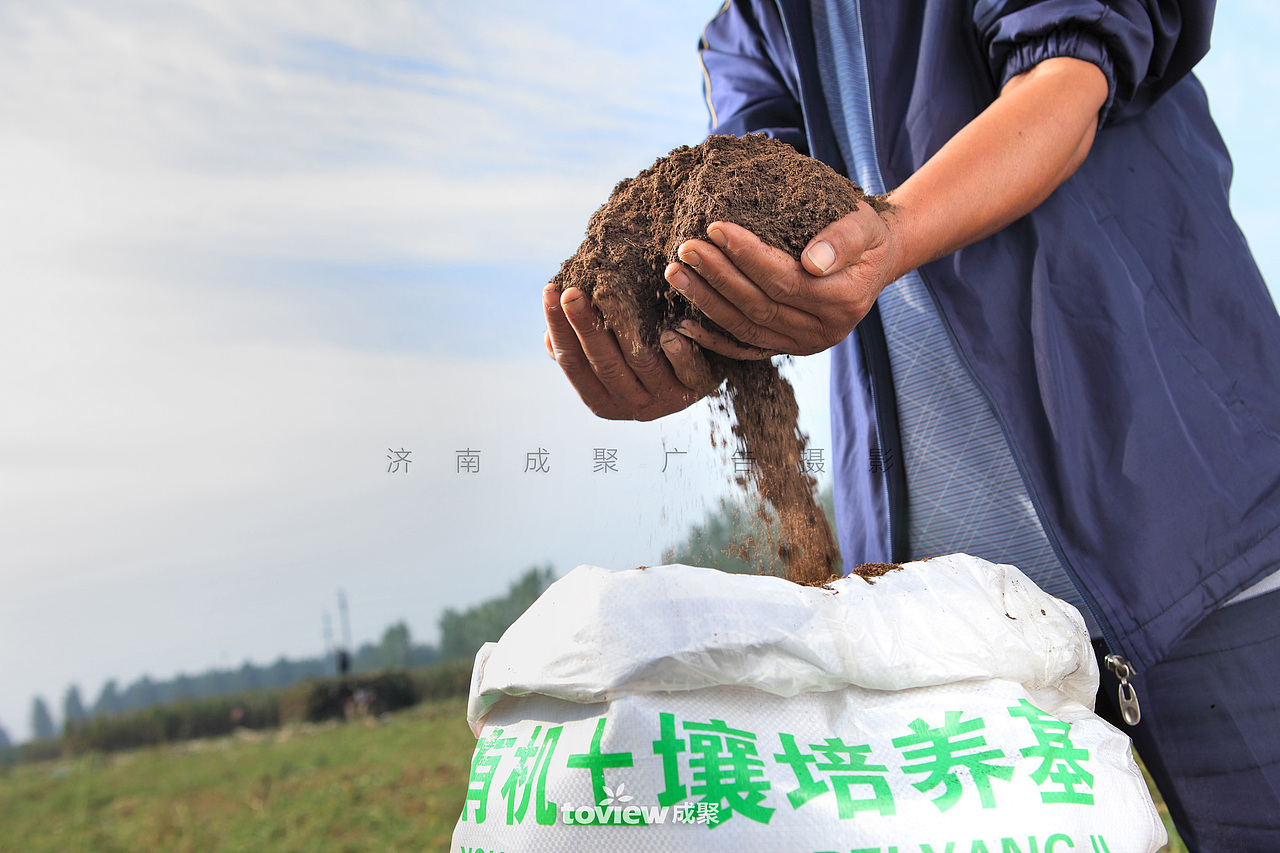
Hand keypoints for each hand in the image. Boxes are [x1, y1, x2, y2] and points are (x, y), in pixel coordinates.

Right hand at [543, 283, 721, 420]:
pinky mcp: (698, 389)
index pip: (573, 364)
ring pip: (642, 363)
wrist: (707, 361)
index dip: (560, 329)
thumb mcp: (614, 351)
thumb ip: (584, 346)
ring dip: (624, 327)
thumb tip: (547, 336)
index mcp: (604, 400)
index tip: (551, 292)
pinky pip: (687, 371)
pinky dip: (678, 353)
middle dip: (585, 326)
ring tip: (610, 292)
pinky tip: (669, 333)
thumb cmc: (649, 349)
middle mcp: (633, 405)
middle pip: (604, 364)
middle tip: (571, 292)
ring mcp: (667, 400)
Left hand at [662, 202, 896, 358]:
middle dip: (718, 276)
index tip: (714, 228)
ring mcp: (804, 344)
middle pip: (759, 305)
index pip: (783, 280)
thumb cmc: (865, 236)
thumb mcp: (863, 225)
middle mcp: (824, 330)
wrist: (874, 262)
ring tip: (676, 275)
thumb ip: (842, 240)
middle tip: (685, 249)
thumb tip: (813, 262)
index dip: (747, 256)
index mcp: (843, 300)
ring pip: (747, 327)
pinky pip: (747, 348)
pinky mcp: (788, 348)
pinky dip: (714, 339)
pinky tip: (684, 325)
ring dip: (707, 302)